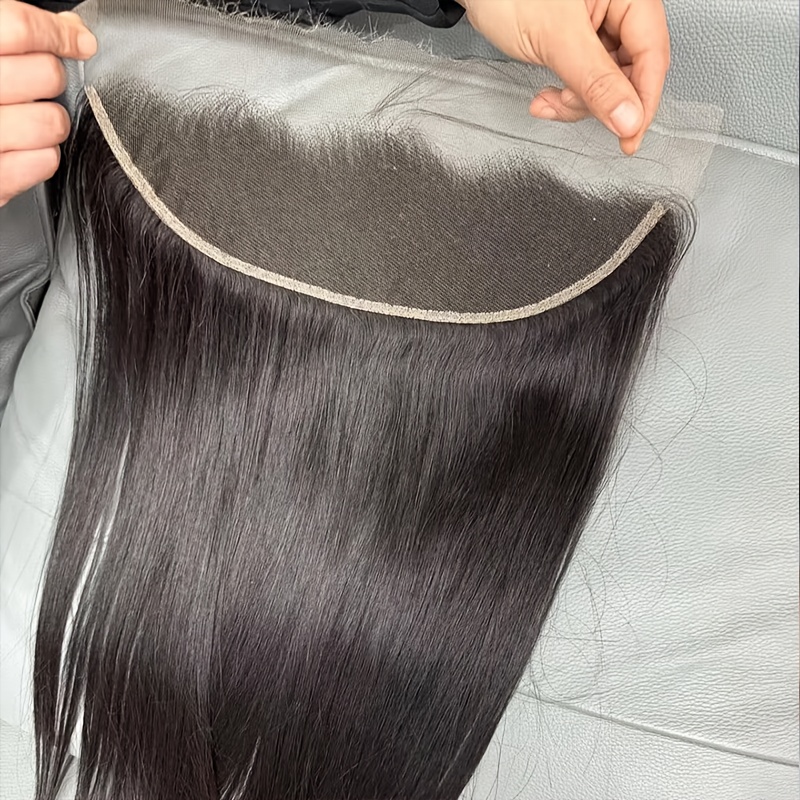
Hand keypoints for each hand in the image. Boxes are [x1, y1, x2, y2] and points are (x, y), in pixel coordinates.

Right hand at [0, 0, 96, 206]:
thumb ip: (11, 32)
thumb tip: (71, 29)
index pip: (17, 27)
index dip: (57, 32)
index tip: (78, 41)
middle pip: (46, 74)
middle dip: (52, 79)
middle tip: (36, 85)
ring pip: (52, 121)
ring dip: (50, 121)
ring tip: (27, 119)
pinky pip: (45, 161)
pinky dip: (42, 155)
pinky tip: (22, 147)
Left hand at [456, 0, 669, 154]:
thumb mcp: (556, 38)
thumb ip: (595, 81)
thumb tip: (628, 119)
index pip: (653, 53)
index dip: (643, 101)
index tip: (630, 136)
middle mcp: (618, 5)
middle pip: (630, 70)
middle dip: (600, 101)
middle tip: (570, 108)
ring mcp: (597, 24)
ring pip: (605, 81)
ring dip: (576, 102)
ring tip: (549, 101)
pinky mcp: (576, 40)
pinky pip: (584, 78)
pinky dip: (565, 95)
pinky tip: (545, 99)